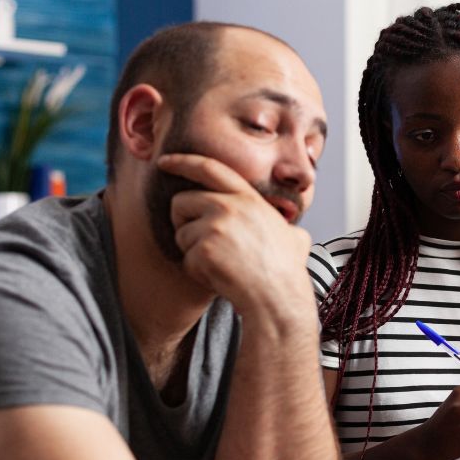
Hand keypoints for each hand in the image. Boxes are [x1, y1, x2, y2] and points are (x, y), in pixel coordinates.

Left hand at [158, 153, 314, 324]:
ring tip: (221, 264)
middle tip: (202, 242)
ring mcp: (215, 227)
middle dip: (183, 222)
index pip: (209, 168)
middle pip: (181, 202)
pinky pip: (186, 260)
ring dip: (193, 252)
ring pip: (181, 234)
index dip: (183, 162)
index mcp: (248, 199)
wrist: (278, 297)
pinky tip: (220, 277)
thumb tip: (293, 235)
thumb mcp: (295, 238)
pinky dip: (198, 272)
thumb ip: (284, 228)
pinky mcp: (204, 250)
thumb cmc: (287, 272)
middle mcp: (230, 207)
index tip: (164, 162)